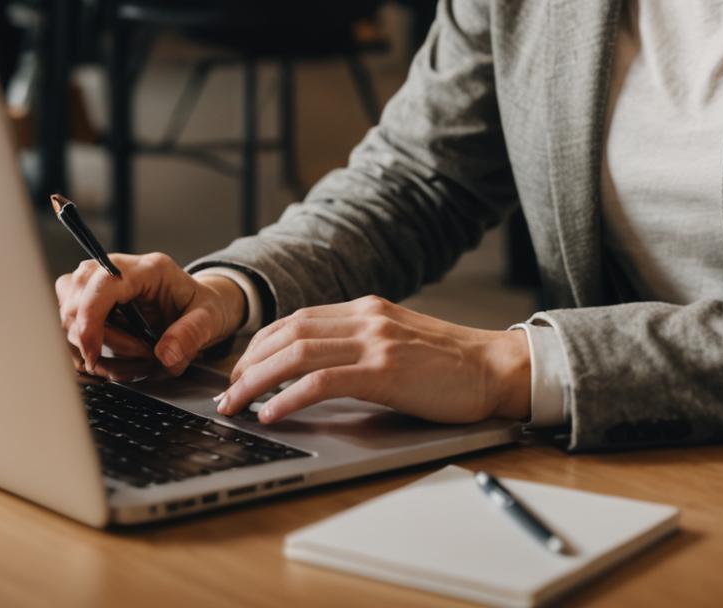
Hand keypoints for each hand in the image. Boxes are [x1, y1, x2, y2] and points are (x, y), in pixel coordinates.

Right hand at [54, 253, 247, 377]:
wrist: (201, 309)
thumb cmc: (203, 308)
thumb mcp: (210, 318)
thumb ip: (192, 333)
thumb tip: (166, 354)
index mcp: (148, 269)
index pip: (102, 280)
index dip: (90, 317)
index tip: (94, 353)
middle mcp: (119, 271)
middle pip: (75, 295)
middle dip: (92, 339)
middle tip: (129, 363)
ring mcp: (102, 287)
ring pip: (68, 313)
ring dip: (88, 349)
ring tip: (126, 367)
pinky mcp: (94, 306)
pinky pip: (71, 328)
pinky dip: (84, 353)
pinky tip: (110, 364)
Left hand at [214, 296, 531, 426]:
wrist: (495, 368)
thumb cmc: (450, 365)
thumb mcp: (397, 342)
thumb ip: (360, 345)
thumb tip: (314, 370)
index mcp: (366, 309)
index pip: (297, 319)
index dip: (260, 344)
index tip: (240, 369)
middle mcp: (365, 318)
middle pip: (288, 332)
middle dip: (249, 362)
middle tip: (226, 391)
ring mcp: (375, 341)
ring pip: (297, 352)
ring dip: (258, 380)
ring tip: (236, 404)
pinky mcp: (385, 370)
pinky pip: (323, 380)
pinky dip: (290, 396)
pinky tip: (272, 413)